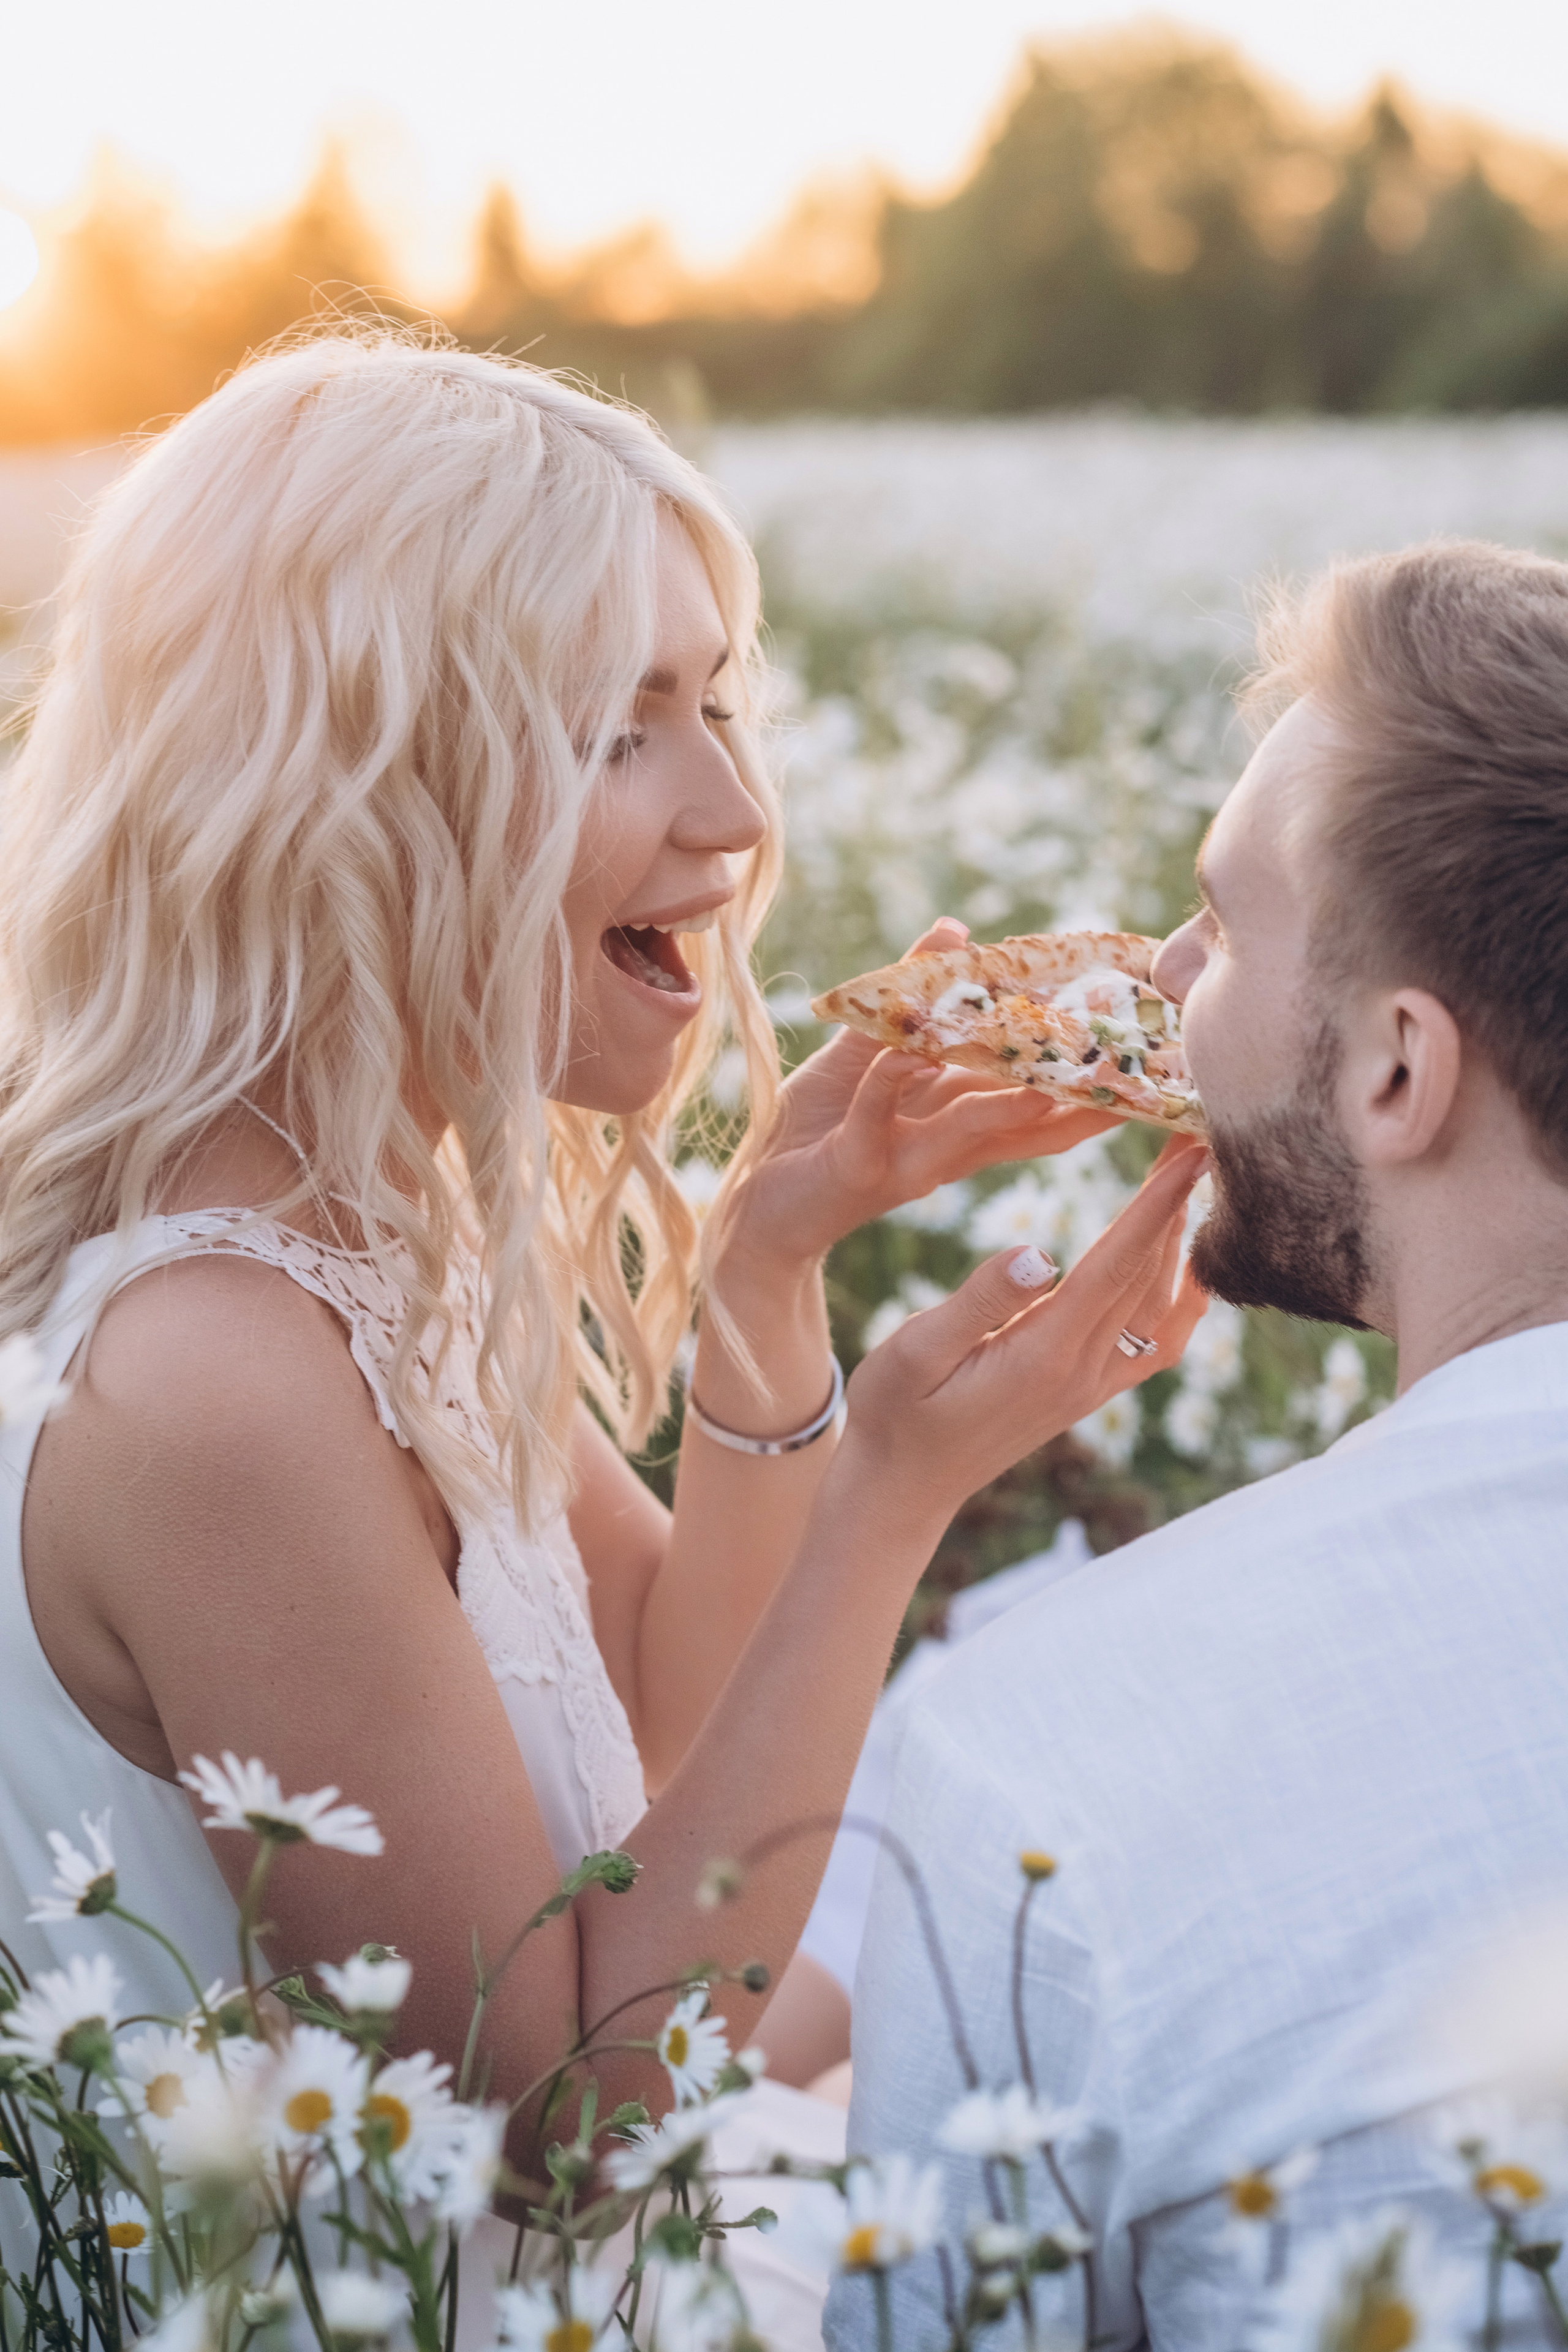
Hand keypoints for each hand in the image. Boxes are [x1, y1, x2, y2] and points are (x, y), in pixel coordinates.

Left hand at [724, 919, 1118, 1271]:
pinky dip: (889, 1080)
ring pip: (972, 1126)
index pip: (1036, 1102)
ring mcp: (906, 1161)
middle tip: (1135, 1073)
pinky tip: (907, 1052)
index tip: (1138, 1054)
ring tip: (1055, 1078)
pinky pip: (878, 1112)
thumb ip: (909, 996)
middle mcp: (946, 1148)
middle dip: (1081, 1101)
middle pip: (1028, 1123)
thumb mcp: (865, 1050)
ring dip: (1013, 1101)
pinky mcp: (856, 1166)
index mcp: (957, 1120)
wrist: (756, 1198)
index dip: (1085, 1084)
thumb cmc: (816, 1125)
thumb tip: (954, 928)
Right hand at [834, 1137, 1208, 1538]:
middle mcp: (1083, 1372)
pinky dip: (1181, 1300)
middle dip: (1177, 1204)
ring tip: (1189, 1183)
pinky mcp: (1086, 1394)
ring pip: (1159, 1306)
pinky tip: (1186, 1269)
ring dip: (1180, 1242)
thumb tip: (1039, 1251)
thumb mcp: (914, 1351)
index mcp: (1044, 1354)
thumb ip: (978, 1301)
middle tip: (1195, 1136)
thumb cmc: (893, 1413)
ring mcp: (1091, 1388)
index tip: (1191, 1151)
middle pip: (1149, 1276)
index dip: (1157, 1204)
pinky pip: (1153, 1343)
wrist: (901, 1489)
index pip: (1117, 1265)